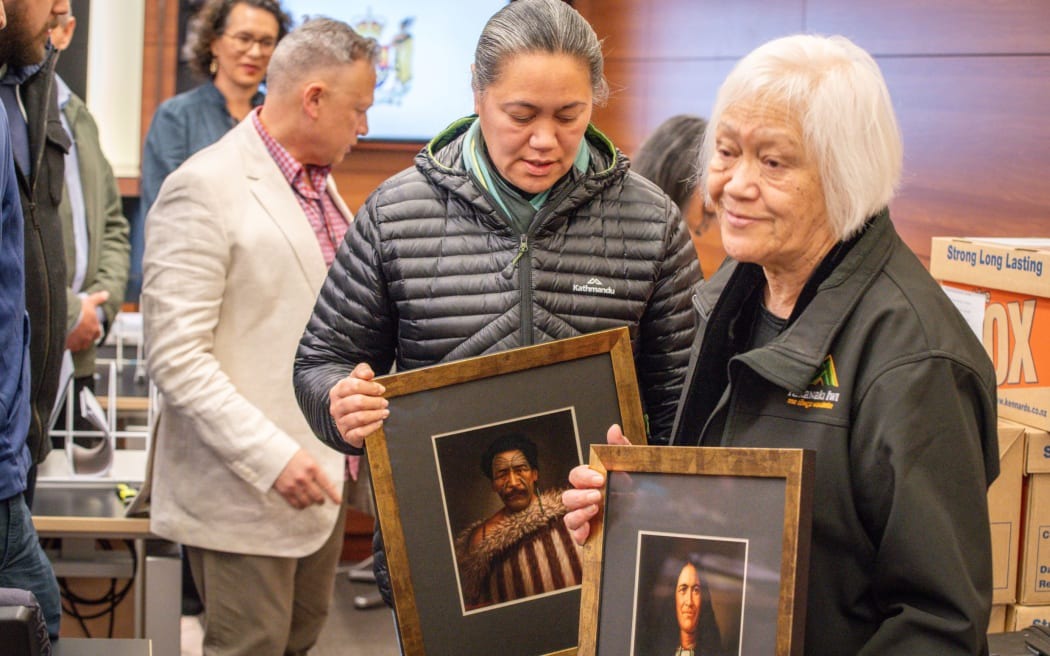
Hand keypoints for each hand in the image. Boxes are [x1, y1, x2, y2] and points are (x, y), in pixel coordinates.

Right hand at [66, 290, 108, 351]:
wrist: (66, 317)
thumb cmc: (80, 311)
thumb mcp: (90, 302)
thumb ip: (98, 299)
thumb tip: (106, 294)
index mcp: (94, 329)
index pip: (97, 334)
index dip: (93, 332)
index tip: (88, 328)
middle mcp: (87, 338)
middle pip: (87, 342)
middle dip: (83, 338)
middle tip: (77, 332)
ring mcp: (77, 343)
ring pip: (77, 346)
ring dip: (74, 343)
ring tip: (68, 336)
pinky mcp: (67, 346)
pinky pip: (66, 348)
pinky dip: (65, 345)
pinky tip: (61, 340)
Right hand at [272, 449, 340, 508]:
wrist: (271, 453)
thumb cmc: (292, 454)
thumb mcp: (308, 458)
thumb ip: (316, 470)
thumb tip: (325, 482)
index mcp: (313, 468)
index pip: (327, 485)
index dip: (333, 495)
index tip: (338, 501)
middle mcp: (304, 478)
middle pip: (317, 497)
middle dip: (321, 500)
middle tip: (321, 501)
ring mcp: (294, 485)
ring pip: (307, 502)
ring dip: (310, 503)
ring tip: (310, 501)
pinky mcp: (284, 491)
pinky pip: (295, 503)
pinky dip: (300, 505)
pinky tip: (301, 503)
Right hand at [329, 362, 388, 448]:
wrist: (348, 416)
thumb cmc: (355, 395)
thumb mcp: (357, 380)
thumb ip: (362, 371)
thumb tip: (368, 374)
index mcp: (337, 391)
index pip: (352, 386)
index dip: (370, 387)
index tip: (381, 389)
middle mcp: (336, 407)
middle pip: (357, 402)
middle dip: (375, 402)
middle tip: (385, 402)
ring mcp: (340, 422)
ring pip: (359, 418)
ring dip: (375, 414)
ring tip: (385, 412)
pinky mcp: (347, 435)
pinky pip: (359, 432)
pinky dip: (372, 427)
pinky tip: (380, 422)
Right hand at [562, 424, 630, 544]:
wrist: (656, 514)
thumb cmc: (638, 488)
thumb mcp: (632, 466)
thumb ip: (621, 447)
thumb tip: (614, 428)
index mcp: (591, 482)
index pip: (576, 476)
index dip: (584, 477)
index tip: (600, 478)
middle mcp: (584, 500)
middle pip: (568, 497)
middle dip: (580, 495)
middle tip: (598, 495)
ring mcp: (585, 519)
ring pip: (568, 517)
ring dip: (579, 513)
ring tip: (596, 509)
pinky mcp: (589, 536)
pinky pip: (576, 536)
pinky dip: (580, 533)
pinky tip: (589, 530)